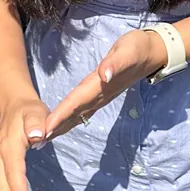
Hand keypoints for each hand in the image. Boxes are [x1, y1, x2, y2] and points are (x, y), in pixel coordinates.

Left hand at [44, 29, 167, 138]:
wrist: (152, 53)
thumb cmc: (137, 48)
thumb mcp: (127, 51)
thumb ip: (116, 63)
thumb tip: (105, 74)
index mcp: (100, 85)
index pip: (77, 102)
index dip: (61, 115)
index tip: (46, 128)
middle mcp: (99, 95)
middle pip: (73, 114)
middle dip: (56, 127)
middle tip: (37, 142)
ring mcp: (100, 97)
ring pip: (77, 116)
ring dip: (61, 127)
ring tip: (45, 139)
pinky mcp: (101, 95)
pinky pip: (81, 111)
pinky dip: (69, 120)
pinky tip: (60, 126)